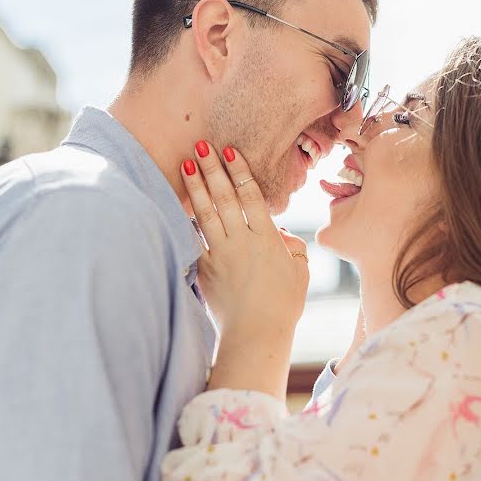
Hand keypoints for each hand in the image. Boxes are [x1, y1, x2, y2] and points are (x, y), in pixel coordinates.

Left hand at [180, 140, 308, 398]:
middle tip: (201, 146)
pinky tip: (180, 204)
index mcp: (267, 238)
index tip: (230, 152)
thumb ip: (293, 248)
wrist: (256, 334)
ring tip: (186, 164)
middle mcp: (241, 241)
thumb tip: (282, 237)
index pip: (251, 196)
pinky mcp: (205, 269)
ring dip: (196, 187)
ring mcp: (220, 254)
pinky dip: (186, 220)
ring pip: (205, 213)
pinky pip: (195, 239)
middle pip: (224, 197)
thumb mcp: (300, 272)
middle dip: (212, 169)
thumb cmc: (283, 306)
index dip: (240, 171)